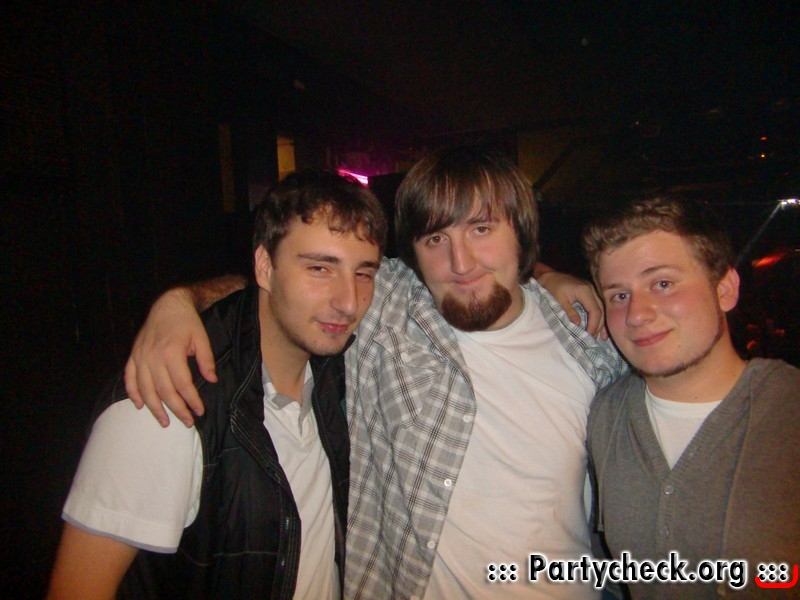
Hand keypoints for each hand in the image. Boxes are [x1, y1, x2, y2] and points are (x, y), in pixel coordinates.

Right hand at [124, 288, 214, 426]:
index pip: (182, 384)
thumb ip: (206, 360)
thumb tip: (212, 380)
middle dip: (177, 410)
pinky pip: (129, 378)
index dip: (191, 400)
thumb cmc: (187, 322)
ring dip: (155, 408)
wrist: (168, 304)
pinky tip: (140, 405)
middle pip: (164, 391)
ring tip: (164, 421)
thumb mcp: (202, 338)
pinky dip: (133, 393)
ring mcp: (140, 357)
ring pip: (145, 389)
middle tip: (187, 422)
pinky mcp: (133, 356)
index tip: (199, 411)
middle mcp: (153, 357)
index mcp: (171, 352)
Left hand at [537, 271, 607, 338]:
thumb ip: (568, 312)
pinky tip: (600, 327)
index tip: (589, 336)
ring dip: (602, 323)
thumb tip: (578, 325)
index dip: (593, 325)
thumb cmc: (551, 288)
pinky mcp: (590, 292)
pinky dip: (599, 317)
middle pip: (601, 310)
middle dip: (599, 326)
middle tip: (593, 339)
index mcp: (585, 290)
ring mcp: (592, 290)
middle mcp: (592, 289)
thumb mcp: (558, 300)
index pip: (595, 311)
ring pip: (602, 308)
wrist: (549, 276)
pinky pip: (598, 306)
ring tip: (602, 337)